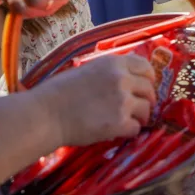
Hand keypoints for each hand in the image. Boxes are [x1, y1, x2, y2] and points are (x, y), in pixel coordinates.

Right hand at [35, 55, 156, 145]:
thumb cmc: (59, 92)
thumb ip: (110, 71)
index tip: (147, 84)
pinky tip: (120, 131)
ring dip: (141, 116)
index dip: (149, 77)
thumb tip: (127, 76)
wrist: (46, 114)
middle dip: (147, 99)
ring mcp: (123, 101)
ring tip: (131, 121)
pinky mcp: (119, 123)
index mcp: (114, 63)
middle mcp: (122, 79)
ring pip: (146, 109)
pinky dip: (130, 131)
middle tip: (142, 107)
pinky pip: (136, 128)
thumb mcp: (88, 69)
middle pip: (149, 88)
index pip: (145, 66)